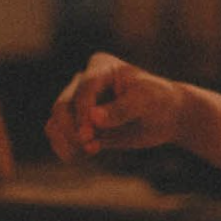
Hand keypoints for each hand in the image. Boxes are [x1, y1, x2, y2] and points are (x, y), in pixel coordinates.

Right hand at [45, 53, 184, 161]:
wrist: (165, 117)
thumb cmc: (158, 101)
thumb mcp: (146, 101)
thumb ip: (121, 109)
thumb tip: (93, 119)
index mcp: (101, 66)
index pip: (83, 88)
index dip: (83, 112)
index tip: (89, 134)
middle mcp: (84, 82)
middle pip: (62, 106)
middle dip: (72, 129)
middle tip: (90, 145)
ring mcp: (78, 103)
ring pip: (55, 122)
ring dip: (68, 141)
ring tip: (91, 150)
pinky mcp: (77, 123)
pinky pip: (58, 136)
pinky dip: (66, 149)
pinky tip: (86, 154)